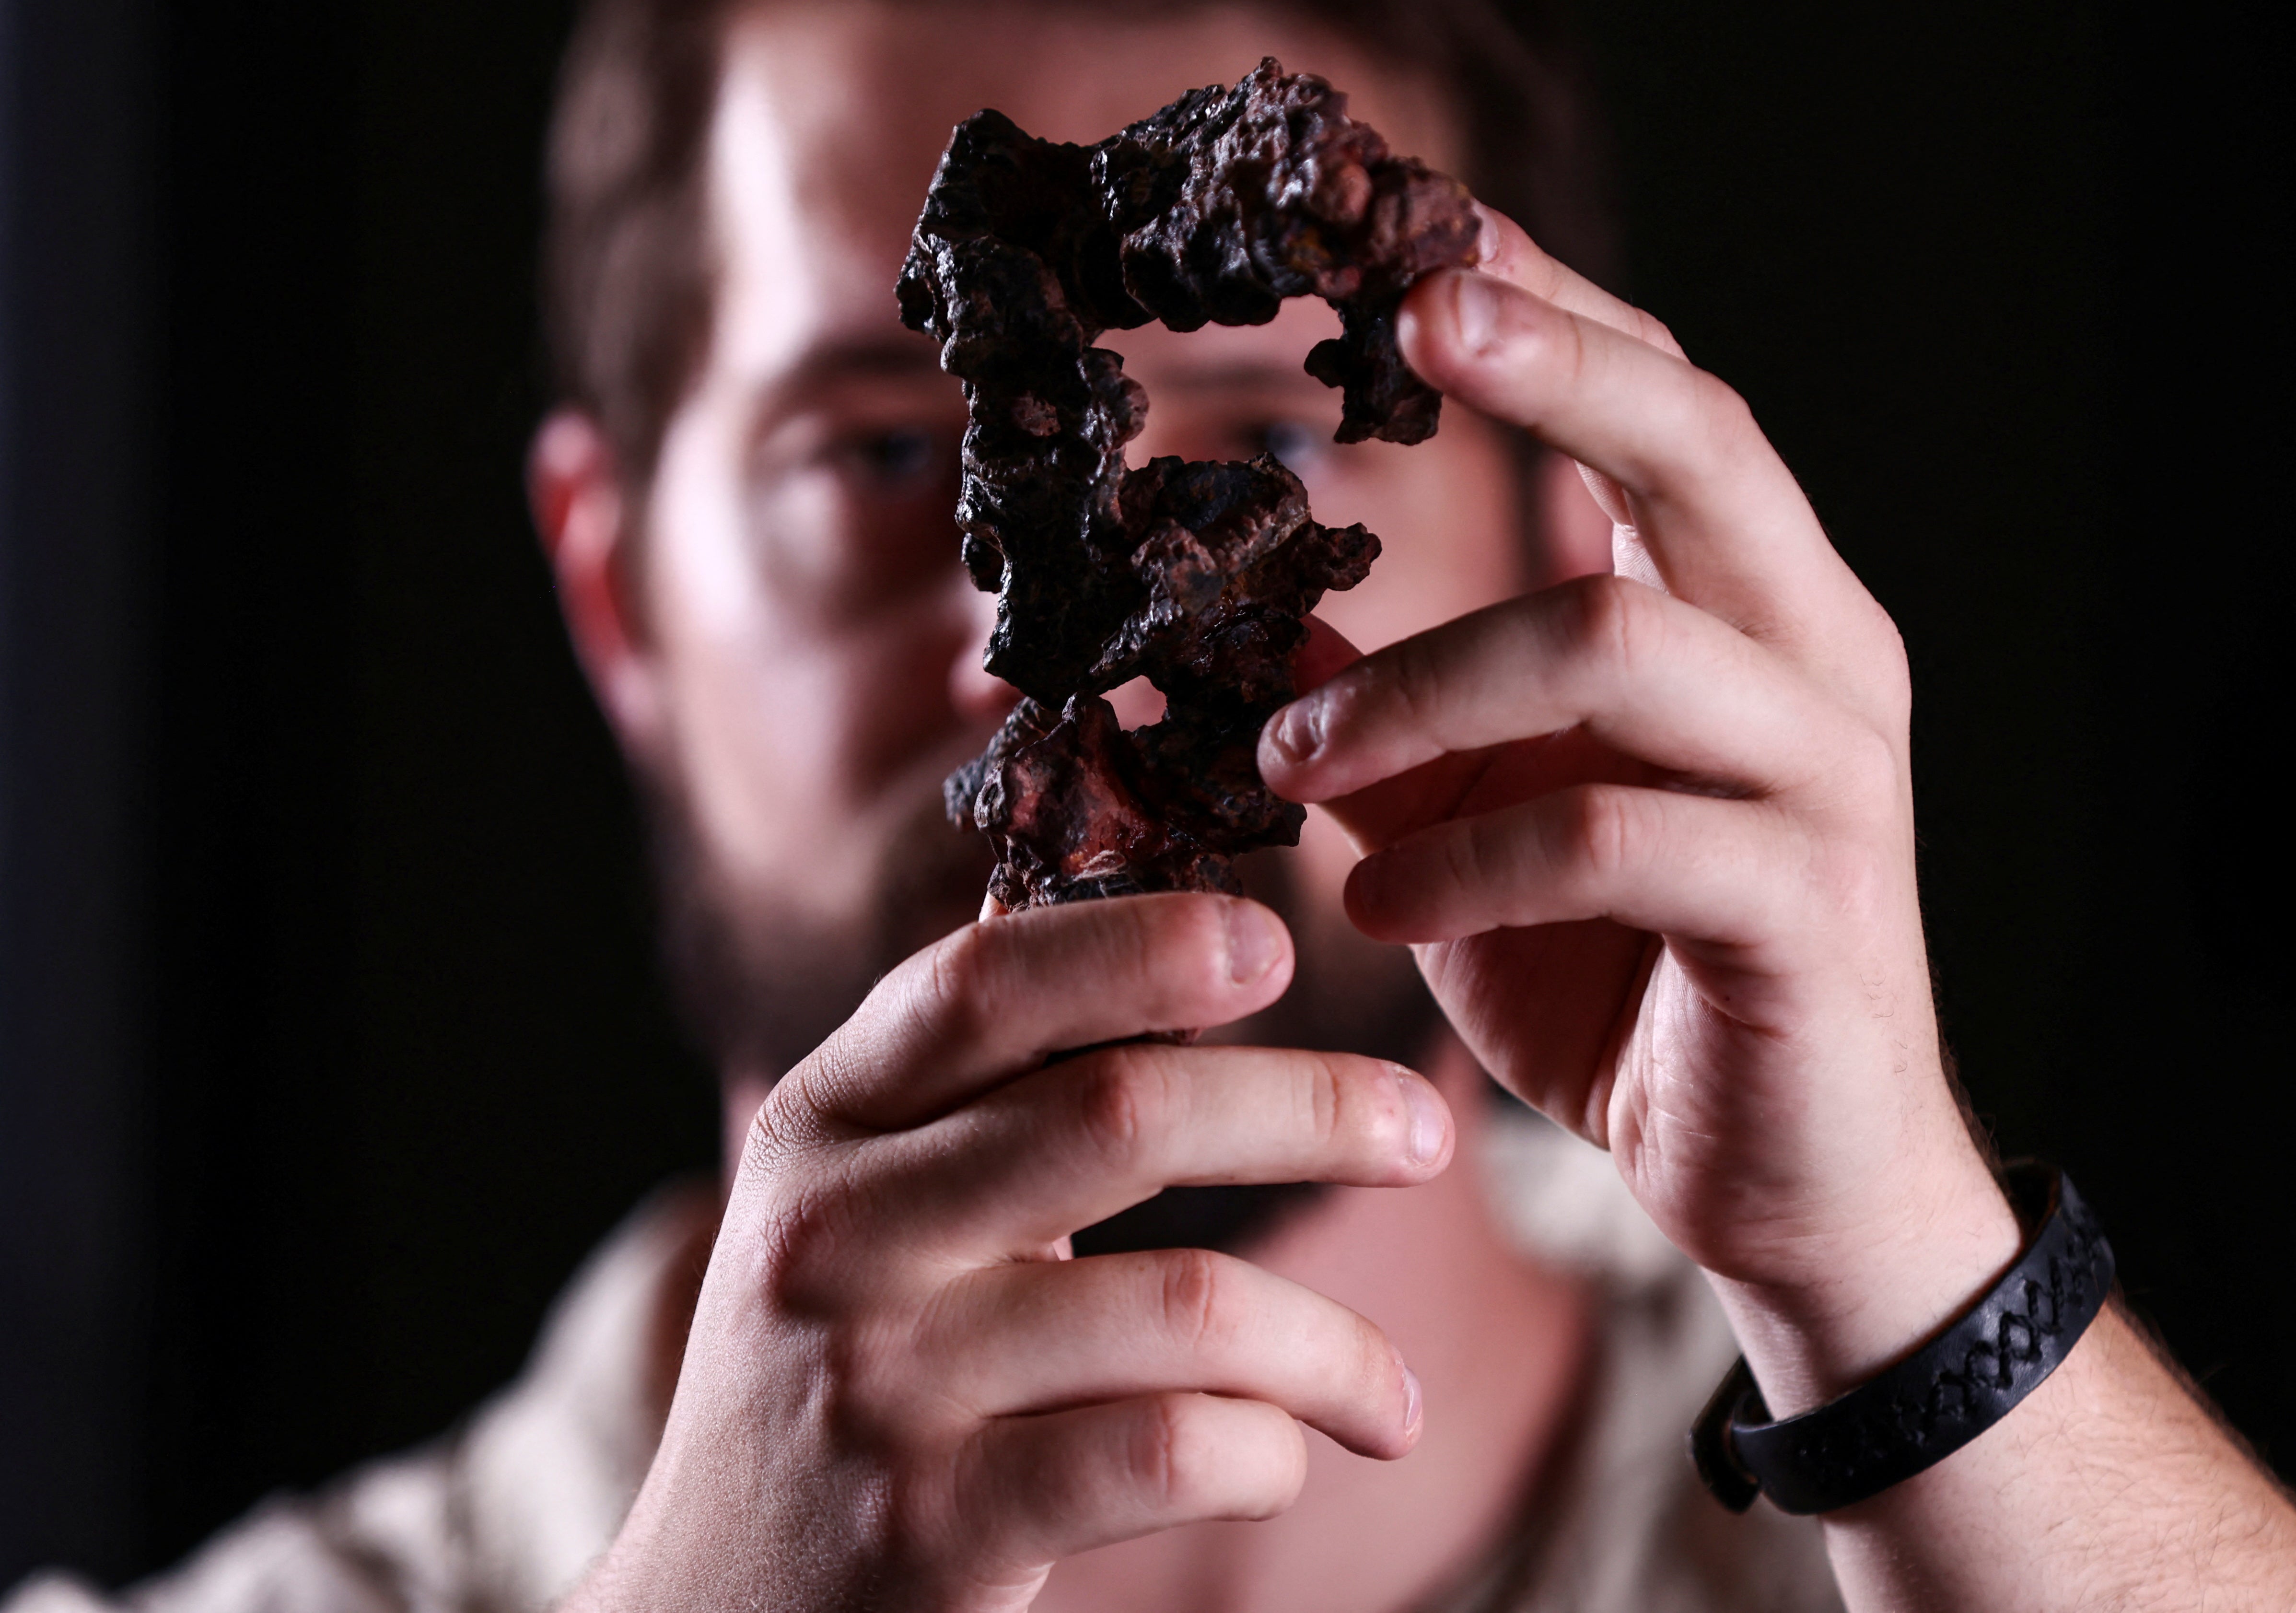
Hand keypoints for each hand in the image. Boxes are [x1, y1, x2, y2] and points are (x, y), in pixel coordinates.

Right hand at [565, 894, 1449, 1612]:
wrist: (713, 1608)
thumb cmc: (842, 1367)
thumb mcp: (863, 1202)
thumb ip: (979, 1077)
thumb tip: (1148, 909)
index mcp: (824, 1124)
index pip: (984, 984)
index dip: (1140, 945)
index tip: (1274, 941)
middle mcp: (837, 1236)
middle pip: (1119, 1113)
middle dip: (1311, 1108)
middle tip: (1426, 1131)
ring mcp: (879, 1384)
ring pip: (1184, 1304)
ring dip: (1335, 1347)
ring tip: (1396, 1399)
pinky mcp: (931, 1528)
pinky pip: (1167, 1453)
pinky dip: (1271, 1452)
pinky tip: (1292, 1461)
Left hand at [1260, 208, 2017, 1406]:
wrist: (1796, 1187)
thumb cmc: (1634, 981)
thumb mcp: (1484, 829)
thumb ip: (1397, 725)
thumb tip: (1252, 626)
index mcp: (1752, 607)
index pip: (1667, 403)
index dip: (1552, 306)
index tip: (1417, 225)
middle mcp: (1813, 656)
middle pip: (1701, 444)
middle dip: (1554, 364)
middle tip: (1408, 317)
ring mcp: (1826, 776)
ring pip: (1622, 641)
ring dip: (1426, 685)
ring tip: (1295, 759)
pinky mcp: (1809, 907)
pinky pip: (1623, 831)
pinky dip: (1474, 858)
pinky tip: (1380, 905)